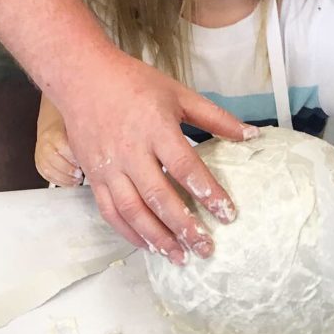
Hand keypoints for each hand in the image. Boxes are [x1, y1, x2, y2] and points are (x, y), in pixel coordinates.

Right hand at [35, 118, 82, 187]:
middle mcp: (45, 145)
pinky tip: (69, 182)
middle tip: (81, 174)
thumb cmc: (65, 126)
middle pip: (55, 161)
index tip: (84, 164)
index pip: (62, 148)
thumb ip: (82, 138)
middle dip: (69, 170)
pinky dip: (59, 181)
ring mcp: (40, 155)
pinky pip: (47, 175)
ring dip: (65, 178)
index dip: (73, 159)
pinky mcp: (39, 163)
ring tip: (77, 180)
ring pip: (50, 171)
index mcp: (54, 134)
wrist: (51, 125)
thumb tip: (96, 151)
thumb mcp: (75, 128)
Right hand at [55, 49, 254, 264]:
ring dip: (157, 237)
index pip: (185, 167)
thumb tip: (252, 135)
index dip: (208, 193)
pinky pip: (111, 212)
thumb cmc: (133, 83)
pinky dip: (129, 233)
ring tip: (180, 257)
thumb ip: (215, 118)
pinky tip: (149, 246)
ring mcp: (109, 167)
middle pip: (160, 197)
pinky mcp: (94, 177)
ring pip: (133, 211)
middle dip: (184, 227)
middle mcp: (131, 152)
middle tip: (205, 248)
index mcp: (155, 128)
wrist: (81, 77)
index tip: (228, 214)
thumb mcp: (178, 94)